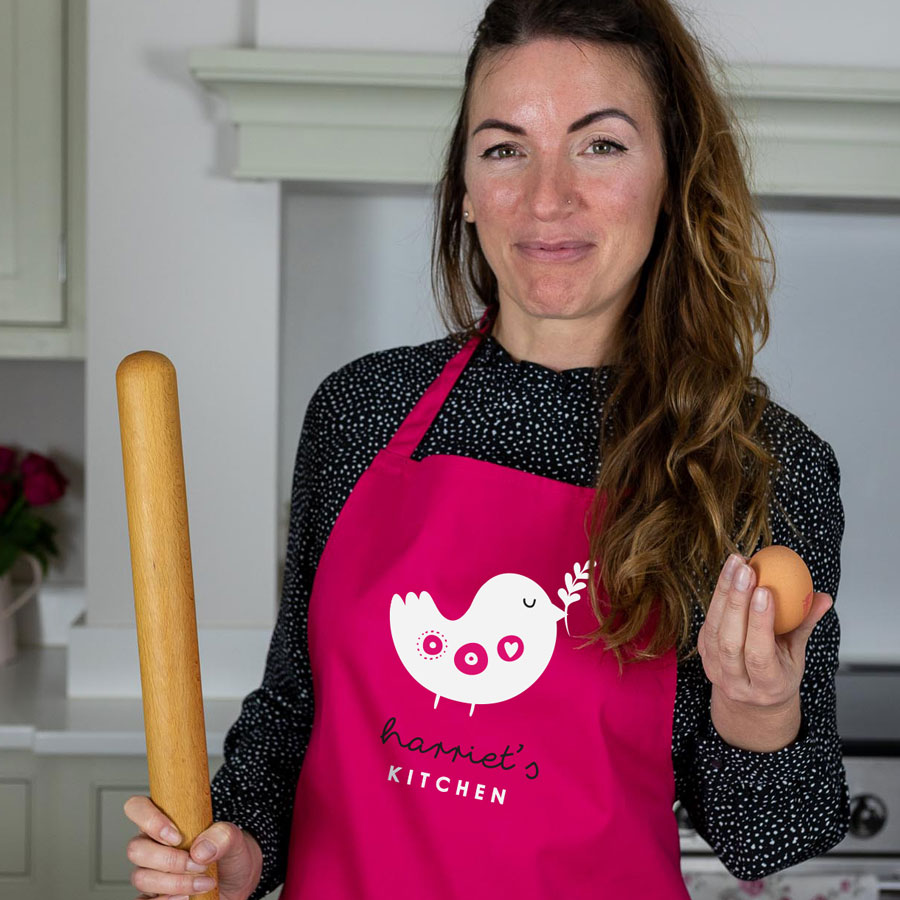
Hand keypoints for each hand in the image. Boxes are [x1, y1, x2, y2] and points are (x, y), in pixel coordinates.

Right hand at [124, 794, 262, 899]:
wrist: (237, 881)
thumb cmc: (229, 853)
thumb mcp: (234, 838)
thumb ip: (222, 835)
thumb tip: (199, 850)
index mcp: (166, 820)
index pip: (137, 807)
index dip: (149, 820)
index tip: (176, 837)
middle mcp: (152, 845)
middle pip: (135, 849)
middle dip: (169, 860)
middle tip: (198, 865)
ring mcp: (150, 872)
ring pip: (141, 877)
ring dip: (174, 883)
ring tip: (202, 883)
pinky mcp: (153, 897)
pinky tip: (187, 898)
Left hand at [697, 553, 832, 711]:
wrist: (751, 701)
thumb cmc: (780, 674)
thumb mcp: (797, 655)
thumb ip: (806, 625)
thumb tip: (823, 597)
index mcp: (767, 687)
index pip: (759, 655)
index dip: (760, 622)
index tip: (765, 590)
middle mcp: (736, 682)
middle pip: (731, 641)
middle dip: (737, 602)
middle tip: (747, 569)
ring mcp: (715, 670)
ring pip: (714, 630)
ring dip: (724, 593)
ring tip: (737, 564)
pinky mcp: (703, 654)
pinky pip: (708, 623)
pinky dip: (717, 597)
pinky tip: (728, 574)